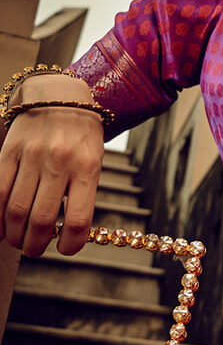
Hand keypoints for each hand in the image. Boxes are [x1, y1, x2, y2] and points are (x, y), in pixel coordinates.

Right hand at [0, 74, 103, 256]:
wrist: (59, 95)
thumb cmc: (80, 136)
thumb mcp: (92, 162)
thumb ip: (80, 194)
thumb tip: (62, 232)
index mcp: (87, 169)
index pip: (79, 220)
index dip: (71, 244)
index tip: (65, 250)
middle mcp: (59, 163)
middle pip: (41, 219)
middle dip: (35, 244)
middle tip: (33, 249)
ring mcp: (31, 157)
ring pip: (16, 209)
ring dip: (15, 233)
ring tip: (18, 240)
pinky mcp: (9, 151)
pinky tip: (0, 225)